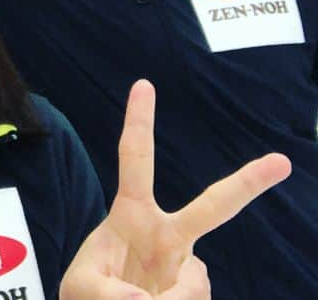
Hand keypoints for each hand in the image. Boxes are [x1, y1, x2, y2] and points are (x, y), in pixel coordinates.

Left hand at [60, 80, 289, 298]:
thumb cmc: (87, 296)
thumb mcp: (80, 289)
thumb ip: (105, 292)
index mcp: (131, 215)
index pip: (134, 160)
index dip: (139, 123)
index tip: (144, 84)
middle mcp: (167, 236)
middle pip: (214, 206)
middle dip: (248, 183)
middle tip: (282, 161)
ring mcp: (186, 269)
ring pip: (194, 286)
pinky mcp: (197, 296)